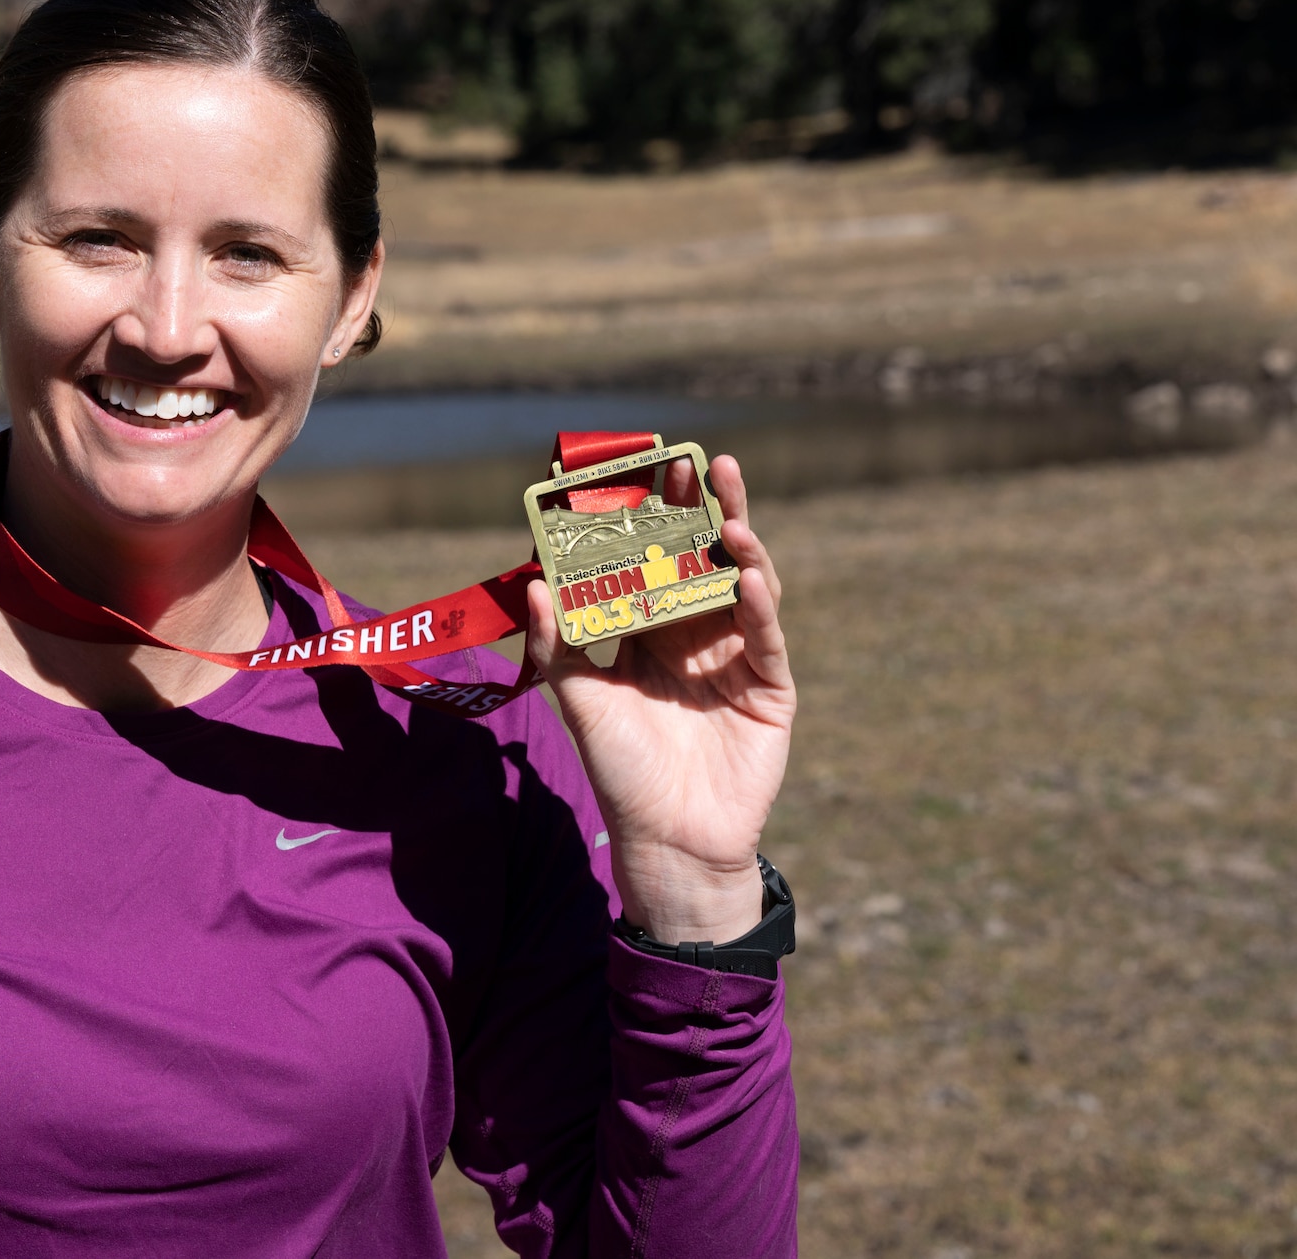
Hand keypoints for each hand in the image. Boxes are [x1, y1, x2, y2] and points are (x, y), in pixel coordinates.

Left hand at [524, 454, 795, 944]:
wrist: (668, 841)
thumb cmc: (621, 771)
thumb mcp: (582, 702)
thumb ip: (560, 645)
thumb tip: (532, 582)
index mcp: (650, 630)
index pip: (650, 559)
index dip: (646, 518)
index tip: (632, 472)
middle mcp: (697, 632)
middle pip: (702, 557)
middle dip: (698, 509)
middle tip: (691, 461)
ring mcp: (738, 655)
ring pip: (742, 583)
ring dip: (737, 542)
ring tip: (726, 505)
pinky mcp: (770, 685)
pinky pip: (765, 636)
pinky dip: (755, 603)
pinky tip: (743, 573)